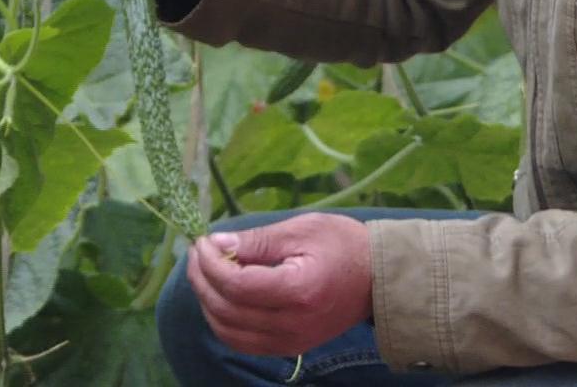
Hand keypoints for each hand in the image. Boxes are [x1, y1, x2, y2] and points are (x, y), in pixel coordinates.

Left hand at [186, 213, 373, 356]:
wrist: (379, 277)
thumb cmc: (343, 244)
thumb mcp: (301, 229)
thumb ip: (257, 241)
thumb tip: (216, 244)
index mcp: (297, 290)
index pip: (237, 285)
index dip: (211, 264)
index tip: (203, 242)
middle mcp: (292, 323)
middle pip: (227, 310)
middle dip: (203, 281)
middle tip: (197, 254)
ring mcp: (290, 341)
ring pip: (229, 332)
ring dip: (208, 303)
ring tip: (205, 273)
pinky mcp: (290, 347)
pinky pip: (243, 343)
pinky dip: (223, 322)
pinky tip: (220, 298)